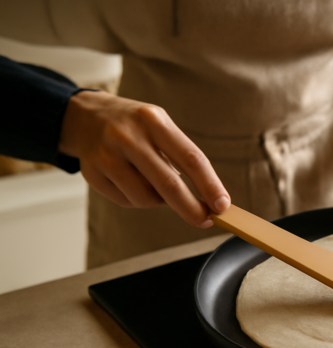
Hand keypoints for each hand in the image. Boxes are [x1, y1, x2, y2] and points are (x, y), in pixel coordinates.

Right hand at [58, 90, 229, 227]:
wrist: (85, 117)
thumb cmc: (136, 127)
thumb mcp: (160, 127)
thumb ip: (181, 158)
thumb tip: (208, 200)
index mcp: (154, 121)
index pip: (190, 158)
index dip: (209, 185)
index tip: (222, 205)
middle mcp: (128, 136)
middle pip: (168, 184)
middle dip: (191, 208)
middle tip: (205, 221)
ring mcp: (106, 155)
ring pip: (145, 198)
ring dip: (158, 201)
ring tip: (153, 182)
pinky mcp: (91, 173)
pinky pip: (125, 201)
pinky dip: (136, 199)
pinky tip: (131, 181)